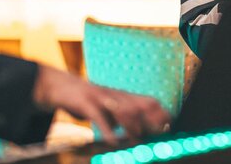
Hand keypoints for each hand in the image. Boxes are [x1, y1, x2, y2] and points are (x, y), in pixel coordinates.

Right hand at [33, 66, 169, 143]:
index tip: (169, 127)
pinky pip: (99, 117)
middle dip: (152, 119)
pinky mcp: (86, 104)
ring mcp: (101, 98)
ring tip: (138, 141)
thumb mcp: (110, 109)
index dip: (161, 114)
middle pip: (140, 104)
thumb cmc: (90, 102)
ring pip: (122, 109)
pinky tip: (113, 142)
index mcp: (124, 97)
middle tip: (159, 135)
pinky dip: (107, 130)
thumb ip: (125, 119)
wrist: (61, 87)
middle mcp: (116, 95)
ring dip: (132, 126)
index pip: (150, 101)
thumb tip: (143, 134)